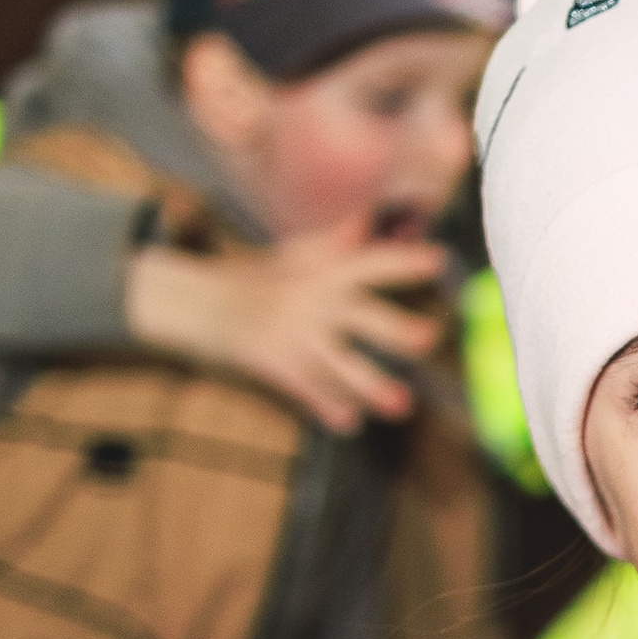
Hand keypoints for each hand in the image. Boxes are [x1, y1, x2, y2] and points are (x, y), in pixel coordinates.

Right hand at [125, 214, 448, 432]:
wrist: (197, 303)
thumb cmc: (257, 277)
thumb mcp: (297, 252)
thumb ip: (339, 240)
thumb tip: (374, 214)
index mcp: (323, 270)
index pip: (372, 262)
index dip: (406, 261)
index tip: (440, 260)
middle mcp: (313, 300)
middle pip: (364, 316)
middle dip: (398, 329)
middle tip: (430, 337)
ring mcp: (295, 335)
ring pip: (342, 365)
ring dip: (373, 388)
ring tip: (402, 406)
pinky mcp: (277, 365)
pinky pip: (310, 392)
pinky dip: (330, 409)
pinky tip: (349, 424)